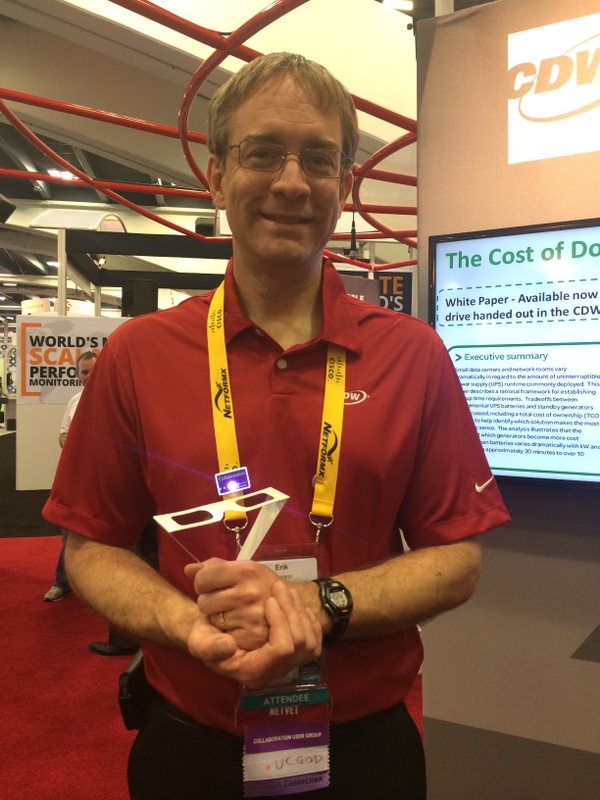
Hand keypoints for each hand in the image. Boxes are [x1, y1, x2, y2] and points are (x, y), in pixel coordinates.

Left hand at [185, 558, 278, 650]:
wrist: (289, 605)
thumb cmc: (261, 584)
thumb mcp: (242, 568)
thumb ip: (213, 567)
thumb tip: (187, 569)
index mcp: (246, 570)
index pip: (202, 578)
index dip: (203, 582)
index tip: (212, 584)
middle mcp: (248, 592)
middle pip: (203, 601)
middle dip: (210, 601)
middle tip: (225, 600)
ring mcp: (251, 615)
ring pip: (212, 619)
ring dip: (218, 617)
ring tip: (234, 611)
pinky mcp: (252, 635)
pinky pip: (223, 634)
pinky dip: (227, 631)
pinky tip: (239, 624)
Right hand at [187, 580, 321, 688]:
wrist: (213, 635)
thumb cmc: (205, 637)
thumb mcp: (198, 639)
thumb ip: (207, 646)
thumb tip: (228, 646)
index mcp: (253, 672)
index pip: (281, 650)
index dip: (280, 622)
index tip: (269, 601)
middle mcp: (273, 673)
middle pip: (301, 644)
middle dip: (292, 612)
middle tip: (279, 587)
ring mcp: (286, 665)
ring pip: (310, 641)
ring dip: (300, 612)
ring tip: (286, 591)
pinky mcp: (293, 655)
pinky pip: (314, 640)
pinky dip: (308, 620)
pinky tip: (296, 604)